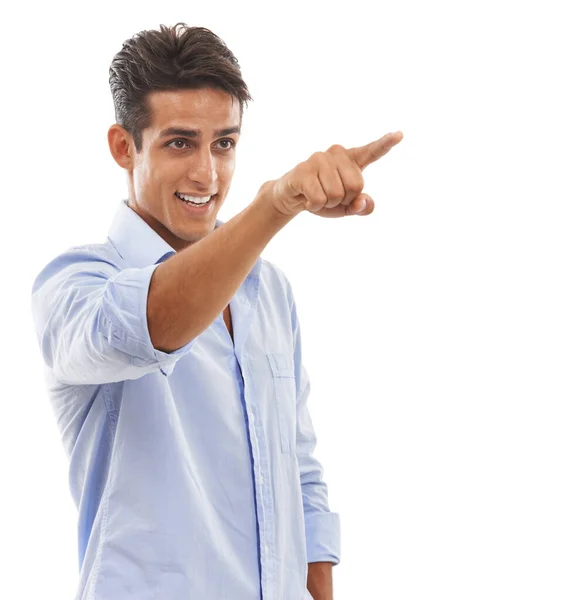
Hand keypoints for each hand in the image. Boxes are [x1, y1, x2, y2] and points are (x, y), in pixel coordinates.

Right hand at [263, 131, 402, 217]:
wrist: (290, 197)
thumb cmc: (322, 198)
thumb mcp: (346, 207)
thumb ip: (361, 206)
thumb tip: (364, 202)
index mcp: (351, 160)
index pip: (372, 151)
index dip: (386, 144)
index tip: (399, 135)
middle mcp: (337, 153)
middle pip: (356, 187)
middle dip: (344, 200)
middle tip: (329, 196)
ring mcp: (319, 159)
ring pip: (337, 195)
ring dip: (327, 204)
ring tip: (317, 195)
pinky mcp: (303, 170)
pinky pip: (319, 199)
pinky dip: (314, 206)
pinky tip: (306, 198)